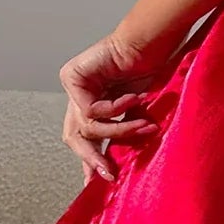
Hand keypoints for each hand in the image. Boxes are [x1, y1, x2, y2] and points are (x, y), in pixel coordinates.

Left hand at [59, 31, 175, 183]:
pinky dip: (115, 109)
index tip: (104, 180)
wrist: (152, 44)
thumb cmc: (151, 71)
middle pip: (74, 137)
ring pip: (86, 127)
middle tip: (110, 172)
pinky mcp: (72, 76)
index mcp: (93, 106)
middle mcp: (78, 97)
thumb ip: (123, 132)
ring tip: (145, 126)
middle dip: (93, 157)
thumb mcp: (136, 113)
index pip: (83, 139)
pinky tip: (134, 99)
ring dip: (120, 130)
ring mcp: (73, 86)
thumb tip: (119, 167)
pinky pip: (90, 109)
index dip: (91, 161)